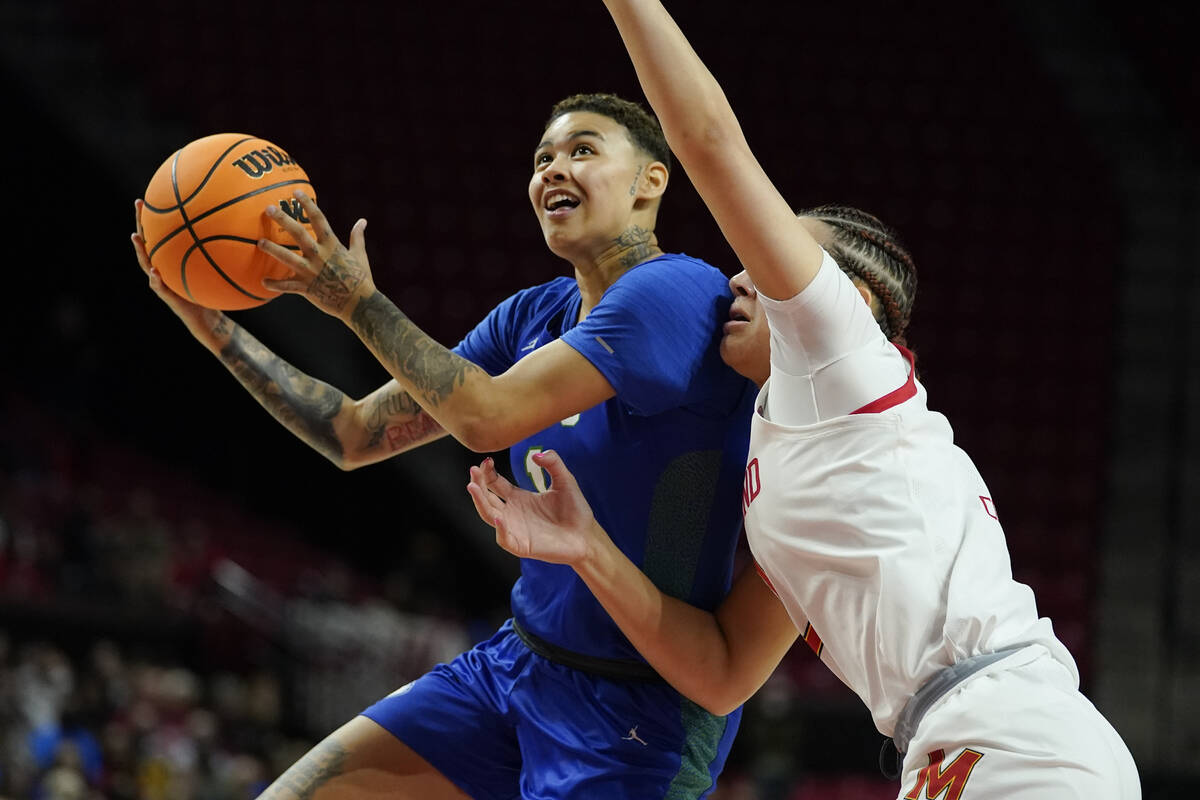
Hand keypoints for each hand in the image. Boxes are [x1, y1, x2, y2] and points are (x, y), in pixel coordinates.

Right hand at [131, 199, 231, 346]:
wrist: (209, 320)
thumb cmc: (213, 293)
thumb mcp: (217, 271)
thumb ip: (222, 255)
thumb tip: (239, 231)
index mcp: (173, 261)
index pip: (162, 236)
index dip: (156, 218)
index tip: (152, 197)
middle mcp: (164, 269)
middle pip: (149, 244)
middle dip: (143, 224)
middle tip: (139, 205)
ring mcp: (163, 283)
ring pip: (146, 264)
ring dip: (140, 251)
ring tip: (136, 237)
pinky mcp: (169, 299)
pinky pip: (160, 288)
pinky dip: (156, 280)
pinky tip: (154, 273)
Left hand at [258, 191, 375, 320]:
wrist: (359, 304)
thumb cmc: (362, 279)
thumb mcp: (360, 255)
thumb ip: (357, 237)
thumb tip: (362, 221)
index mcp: (332, 245)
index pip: (319, 219)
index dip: (307, 205)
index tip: (296, 193)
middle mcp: (320, 256)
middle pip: (299, 233)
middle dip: (284, 219)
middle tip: (269, 209)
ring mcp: (312, 272)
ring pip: (288, 258)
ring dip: (273, 250)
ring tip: (260, 242)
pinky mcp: (307, 288)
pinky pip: (287, 286)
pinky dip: (275, 285)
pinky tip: (263, 282)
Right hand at [466, 451, 599, 566]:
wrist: (587, 536)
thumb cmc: (575, 510)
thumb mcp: (565, 480)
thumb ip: (553, 463)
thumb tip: (536, 454)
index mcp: (519, 498)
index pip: (495, 484)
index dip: (488, 473)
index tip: (487, 460)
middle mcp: (512, 513)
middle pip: (486, 498)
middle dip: (478, 484)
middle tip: (474, 470)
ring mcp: (515, 529)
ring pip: (489, 516)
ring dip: (479, 502)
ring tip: (473, 486)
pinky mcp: (522, 545)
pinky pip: (504, 539)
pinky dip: (500, 529)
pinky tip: (499, 517)